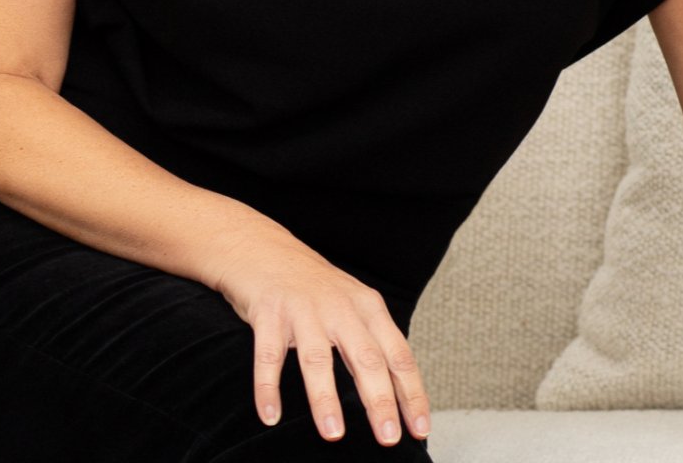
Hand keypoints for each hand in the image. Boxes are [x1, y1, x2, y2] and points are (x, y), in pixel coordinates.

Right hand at [211, 222, 430, 445]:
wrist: (262, 246)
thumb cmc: (311, 285)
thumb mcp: (350, 303)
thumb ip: (370, 341)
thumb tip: (394, 396)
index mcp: (366, 307)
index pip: (397, 354)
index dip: (411, 393)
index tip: (420, 429)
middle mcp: (339, 306)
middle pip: (365, 357)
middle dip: (379, 400)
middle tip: (388, 437)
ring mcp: (303, 308)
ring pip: (318, 358)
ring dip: (326, 398)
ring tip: (333, 433)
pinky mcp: (269, 311)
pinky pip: (268, 356)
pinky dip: (268, 387)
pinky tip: (270, 414)